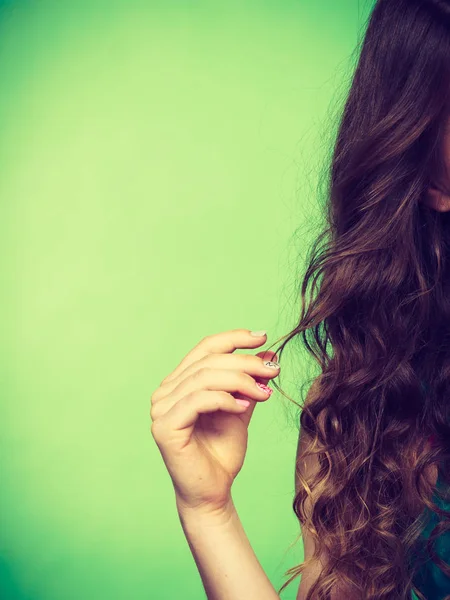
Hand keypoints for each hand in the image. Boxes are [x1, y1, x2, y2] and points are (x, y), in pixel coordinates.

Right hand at [150, 329, 279, 515]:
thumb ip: (249, 382)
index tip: (263, 337)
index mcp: (179, 382)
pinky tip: (244, 407)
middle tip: (272, 371)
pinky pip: (198, 400)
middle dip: (245, 362)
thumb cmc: (222, 452)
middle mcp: (165, 391)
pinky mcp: (165, 427)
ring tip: (264, 392)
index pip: (204, 348)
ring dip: (240, 381)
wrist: (213, 492)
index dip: (233, 338)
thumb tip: (268, 352)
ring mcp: (161, 409)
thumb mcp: (241, 408)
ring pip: (204, 378)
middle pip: (208, 361)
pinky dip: (225, 399)